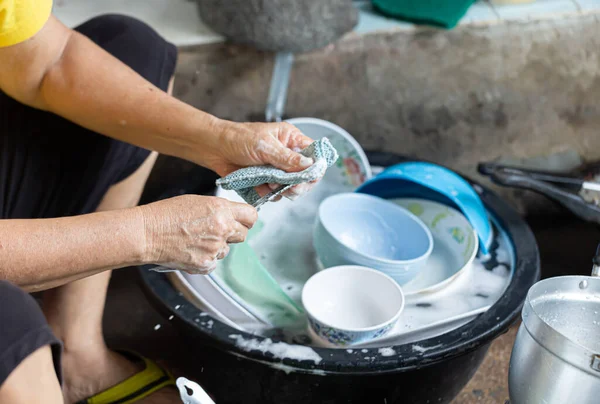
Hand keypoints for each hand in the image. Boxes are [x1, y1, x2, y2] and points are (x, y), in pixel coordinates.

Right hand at [139, 195, 256, 273]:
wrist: (145, 233)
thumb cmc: (166, 214)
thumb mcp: (196, 202)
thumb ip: (218, 209)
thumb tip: (232, 215)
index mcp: (220, 209)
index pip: (251, 215)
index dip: (246, 219)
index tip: (242, 220)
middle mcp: (222, 228)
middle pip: (243, 234)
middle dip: (232, 233)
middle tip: (215, 231)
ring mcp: (214, 248)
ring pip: (226, 250)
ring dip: (216, 247)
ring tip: (195, 240)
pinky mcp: (206, 264)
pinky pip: (214, 263)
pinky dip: (205, 259)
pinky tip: (190, 251)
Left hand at [206, 121, 316, 196]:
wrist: (215, 149)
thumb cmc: (237, 138)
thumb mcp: (264, 146)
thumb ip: (287, 158)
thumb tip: (308, 165)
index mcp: (291, 140)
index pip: (314, 155)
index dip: (314, 168)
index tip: (307, 178)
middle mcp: (287, 155)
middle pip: (306, 176)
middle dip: (299, 184)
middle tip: (291, 189)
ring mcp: (277, 169)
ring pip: (292, 187)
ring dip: (283, 190)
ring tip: (270, 185)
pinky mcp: (266, 181)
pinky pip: (275, 193)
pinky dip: (270, 194)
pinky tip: (261, 188)